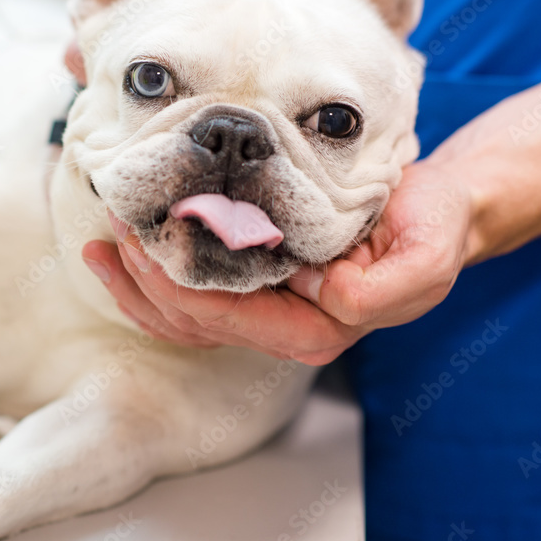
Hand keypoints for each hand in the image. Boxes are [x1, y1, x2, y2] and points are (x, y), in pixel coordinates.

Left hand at [81, 161, 473, 364]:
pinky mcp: (258, 285)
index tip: (141, 239)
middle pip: (192, 322)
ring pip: (184, 316)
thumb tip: (325, 295)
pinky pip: (194, 294)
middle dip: (144, 281)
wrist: (437, 212)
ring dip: (138, 283)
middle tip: (113, 229)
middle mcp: (283, 328)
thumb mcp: (426, 256)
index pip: (225, 317)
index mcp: (316, 329)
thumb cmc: (431, 229)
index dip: (175, 284)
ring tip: (103, 242)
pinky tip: (128, 247)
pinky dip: (157, 274)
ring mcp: (266, 310)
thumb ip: (382, 289)